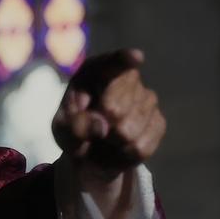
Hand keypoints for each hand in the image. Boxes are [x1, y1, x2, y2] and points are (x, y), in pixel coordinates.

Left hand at [52, 49, 165, 218]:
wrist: (90, 159)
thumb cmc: (71, 136)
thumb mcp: (61, 132)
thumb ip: (75, 125)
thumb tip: (100, 122)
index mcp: (93, 74)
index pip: (110, 63)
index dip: (122, 61)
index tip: (135, 59)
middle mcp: (123, 80)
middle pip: (124, 101)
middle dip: (107, 124)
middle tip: (96, 134)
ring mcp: (145, 99)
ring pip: (137, 125)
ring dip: (117, 142)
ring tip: (106, 143)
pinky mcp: (157, 121)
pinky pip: (148, 141)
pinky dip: (132, 151)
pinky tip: (121, 149)